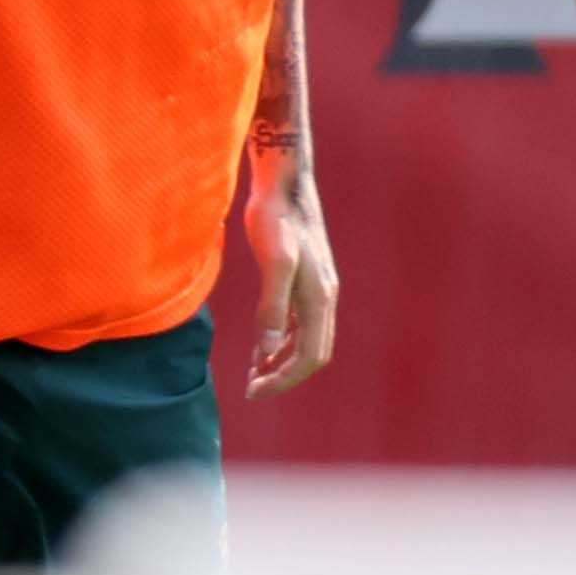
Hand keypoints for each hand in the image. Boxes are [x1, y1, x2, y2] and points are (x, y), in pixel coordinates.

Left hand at [242, 158, 340, 396]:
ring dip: (283, 362)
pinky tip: (261, 348)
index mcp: (319, 297)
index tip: (253, 390)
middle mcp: (324, 297)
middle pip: (314, 353)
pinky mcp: (305, 280)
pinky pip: (300, 323)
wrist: (284, 184)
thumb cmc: (275, 218)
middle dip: (285, 376)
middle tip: (251, 389)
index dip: (284, 378)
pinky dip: (282, 342)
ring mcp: (317, 289)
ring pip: (308, 340)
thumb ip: (273, 306)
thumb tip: (270, 349)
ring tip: (254, 374)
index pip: (311, 355)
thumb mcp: (273, 261)